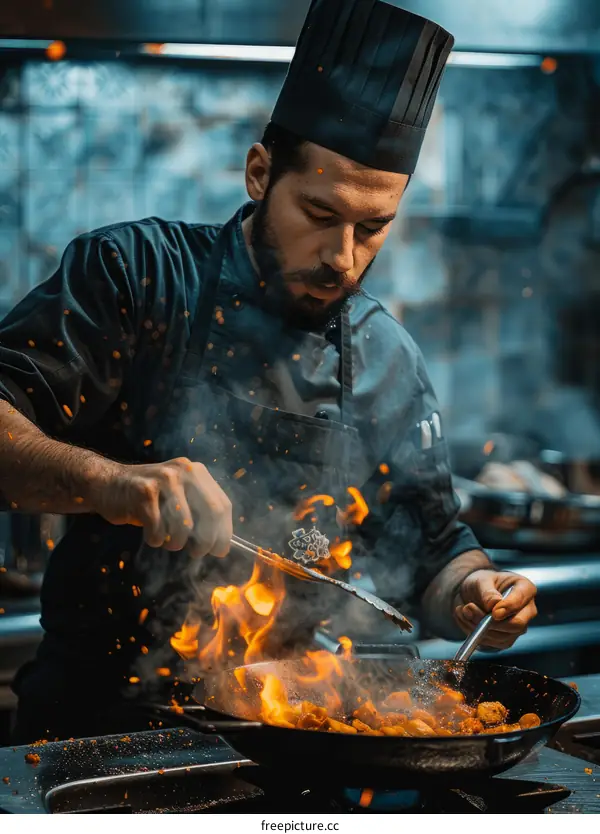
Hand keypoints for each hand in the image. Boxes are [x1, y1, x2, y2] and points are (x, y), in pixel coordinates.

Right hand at [89, 457, 231, 557]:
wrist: (106, 483)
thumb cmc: (146, 497)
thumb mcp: (177, 495)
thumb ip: (198, 511)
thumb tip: (221, 545)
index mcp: (196, 472)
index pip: (223, 505)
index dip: (224, 532)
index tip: (220, 550)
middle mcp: (184, 471)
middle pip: (211, 513)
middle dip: (206, 541)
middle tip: (197, 553)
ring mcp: (164, 479)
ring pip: (185, 525)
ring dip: (176, 543)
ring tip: (167, 541)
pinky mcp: (143, 492)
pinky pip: (158, 529)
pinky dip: (155, 540)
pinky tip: (150, 535)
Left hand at [454, 569, 536, 649]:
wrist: (473, 595)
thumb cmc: (482, 583)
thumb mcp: (481, 580)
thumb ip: (488, 592)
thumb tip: (494, 604)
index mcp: (525, 589)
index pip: (521, 601)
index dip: (508, 608)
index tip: (493, 612)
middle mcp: (526, 610)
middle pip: (517, 624)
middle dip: (490, 621)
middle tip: (469, 608)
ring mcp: (518, 627)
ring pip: (501, 636)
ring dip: (477, 626)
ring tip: (463, 609)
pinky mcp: (506, 639)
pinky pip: (491, 643)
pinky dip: (474, 632)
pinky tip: (465, 618)